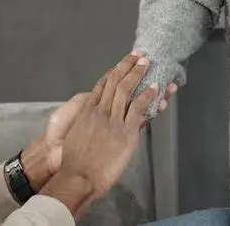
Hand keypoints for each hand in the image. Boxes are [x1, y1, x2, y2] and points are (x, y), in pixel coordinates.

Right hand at [24, 61, 177, 189]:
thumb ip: (87, 121)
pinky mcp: (125, 133)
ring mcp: (113, 121)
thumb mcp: (77, 134)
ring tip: (147, 63)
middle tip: (139, 54)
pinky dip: (148, 97)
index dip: (114, 71)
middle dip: (128, 66)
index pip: (102, 84)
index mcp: (87, 109)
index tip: (122, 62)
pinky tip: (156, 89)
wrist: (77, 175)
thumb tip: (96, 116)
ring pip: (127, 91)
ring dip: (138, 74)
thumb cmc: (73, 160)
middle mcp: (100, 110)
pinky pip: (139, 110)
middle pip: (115, 82)